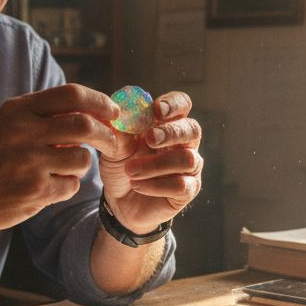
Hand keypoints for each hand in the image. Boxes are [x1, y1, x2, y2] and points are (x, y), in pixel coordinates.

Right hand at [0, 84, 118, 234]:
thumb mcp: (8, 124)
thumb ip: (45, 115)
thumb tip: (95, 111)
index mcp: (19, 110)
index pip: (71, 94)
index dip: (99, 101)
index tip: (114, 112)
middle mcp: (24, 131)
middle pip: (84, 125)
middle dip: (106, 135)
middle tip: (113, 143)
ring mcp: (30, 162)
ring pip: (82, 159)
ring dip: (80, 166)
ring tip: (60, 169)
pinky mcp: (35, 190)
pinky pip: (71, 185)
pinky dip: (66, 187)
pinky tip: (45, 187)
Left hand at [98, 91, 202, 233]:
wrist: (118, 201)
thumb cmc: (121, 166)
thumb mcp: (113, 147)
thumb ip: (118, 131)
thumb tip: (117, 112)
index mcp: (167, 123)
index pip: (182, 104)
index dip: (173, 104)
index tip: (156, 109)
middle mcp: (184, 143)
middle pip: (192, 129)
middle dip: (171, 132)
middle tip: (150, 138)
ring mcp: (189, 167)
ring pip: (187, 159)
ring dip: (156, 164)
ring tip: (130, 171)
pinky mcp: (188, 190)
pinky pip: (181, 185)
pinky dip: (157, 185)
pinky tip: (137, 185)